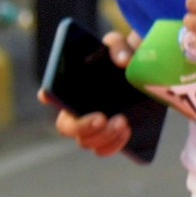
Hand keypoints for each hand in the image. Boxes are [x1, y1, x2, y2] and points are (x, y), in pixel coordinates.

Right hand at [50, 28, 136, 155]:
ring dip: (102, 136)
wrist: (147, 78)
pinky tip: (127, 131)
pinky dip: (114, 145)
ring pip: (85, 142)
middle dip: (82, 126)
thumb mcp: (123, 47)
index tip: (48, 95)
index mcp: (72, 88)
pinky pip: (104, 150)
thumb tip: (122, 62)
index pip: (51, 93)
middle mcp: (77, 110)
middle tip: (102, 118)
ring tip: (123, 121)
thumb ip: (120, 46)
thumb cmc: (125, 60)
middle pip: (66, 127)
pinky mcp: (109, 137)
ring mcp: (92, 127)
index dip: (48, 95)